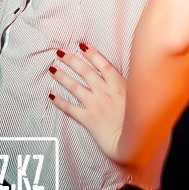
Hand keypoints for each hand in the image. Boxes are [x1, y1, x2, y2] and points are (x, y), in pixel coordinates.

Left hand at [48, 45, 126, 162]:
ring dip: (62, 77)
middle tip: (60, 53)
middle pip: (85, 72)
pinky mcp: (87, 119)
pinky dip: (60, 102)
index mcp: (118, 86)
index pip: (103, 65)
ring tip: (52, 69)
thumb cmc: (136, 121)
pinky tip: (51, 96)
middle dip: (71, 60)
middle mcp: (104, 92)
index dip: (92, 54)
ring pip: (75, 87)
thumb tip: (116, 75)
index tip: (82, 46)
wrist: (131, 142)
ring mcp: (95, 105)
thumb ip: (124, 85)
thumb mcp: (135, 97)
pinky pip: (70, 108)